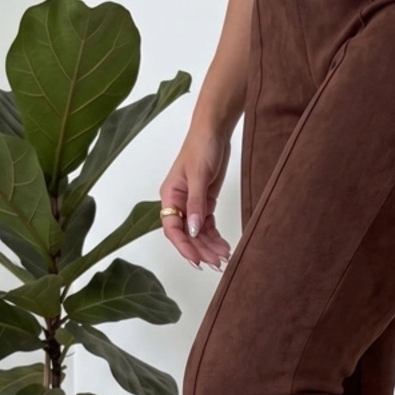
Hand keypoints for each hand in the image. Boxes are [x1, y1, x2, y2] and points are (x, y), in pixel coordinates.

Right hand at [159, 126, 233, 269]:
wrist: (215, 131)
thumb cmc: (201, 146)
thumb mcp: (199, 175)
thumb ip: (196, 204)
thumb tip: (192, 229)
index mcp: (170, 196)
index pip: (172, 228)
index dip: (184, 246)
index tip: (196, 260)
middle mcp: (178, 203)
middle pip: (187, 234)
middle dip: (201, 249)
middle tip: (216, 263)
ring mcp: (191, 204)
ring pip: (198, 233)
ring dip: (209, 246)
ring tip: (224, 257)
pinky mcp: (204, 203)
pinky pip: (207, 225)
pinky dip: (215, 236)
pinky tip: (224, 246)